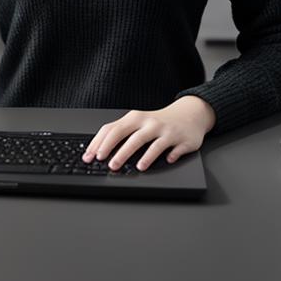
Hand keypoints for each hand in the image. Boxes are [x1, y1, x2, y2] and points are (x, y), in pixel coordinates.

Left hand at [84, 96, 216, 170]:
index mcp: (135, 118)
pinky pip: (175, 149)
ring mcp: (166, 131)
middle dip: (119, 151)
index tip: (91, 156)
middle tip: (110, 164)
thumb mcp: (138, 122)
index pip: (113, 129)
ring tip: (137, 167)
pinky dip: (171, 155)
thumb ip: (121, 133)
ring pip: (153, 144)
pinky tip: (167, 161)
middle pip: (132, 137)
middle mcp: (150, 123)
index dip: (100, 143)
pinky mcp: (182, 139)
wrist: (189, 113)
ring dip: (145, 156)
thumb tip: (99, 150)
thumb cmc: (158, 121)